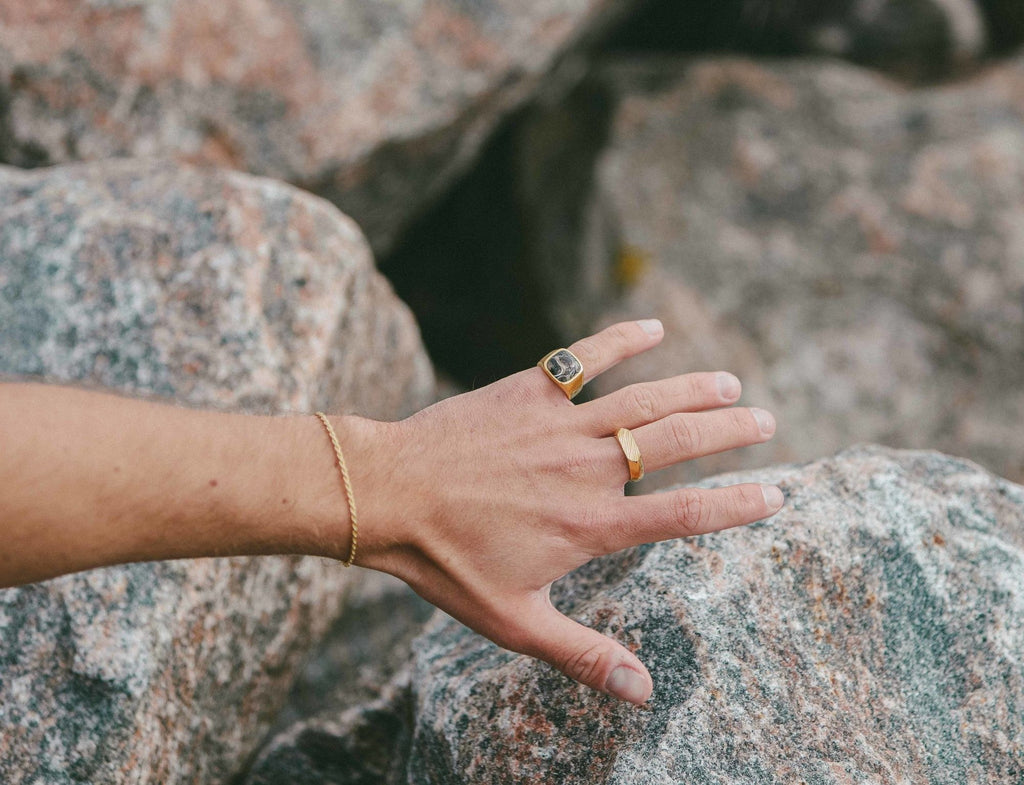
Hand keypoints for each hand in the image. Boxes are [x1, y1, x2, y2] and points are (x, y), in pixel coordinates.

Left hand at [340, 320, 781, 703]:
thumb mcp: (516, 622)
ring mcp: (559, 424)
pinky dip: (621, 340)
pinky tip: (654, 328)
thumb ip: (584, 655)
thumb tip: (644, 694)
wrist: (386, 496)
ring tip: (730, 382)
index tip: (777, 495)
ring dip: (692, 387)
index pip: (682, 514)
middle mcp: (586, 469)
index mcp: (590, 524)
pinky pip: (583, 358)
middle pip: (676, 443)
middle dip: (728, 431)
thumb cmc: (447, 564)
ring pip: (644, 398)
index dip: (735, 506)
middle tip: (766, 420)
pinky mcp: (528, 391)